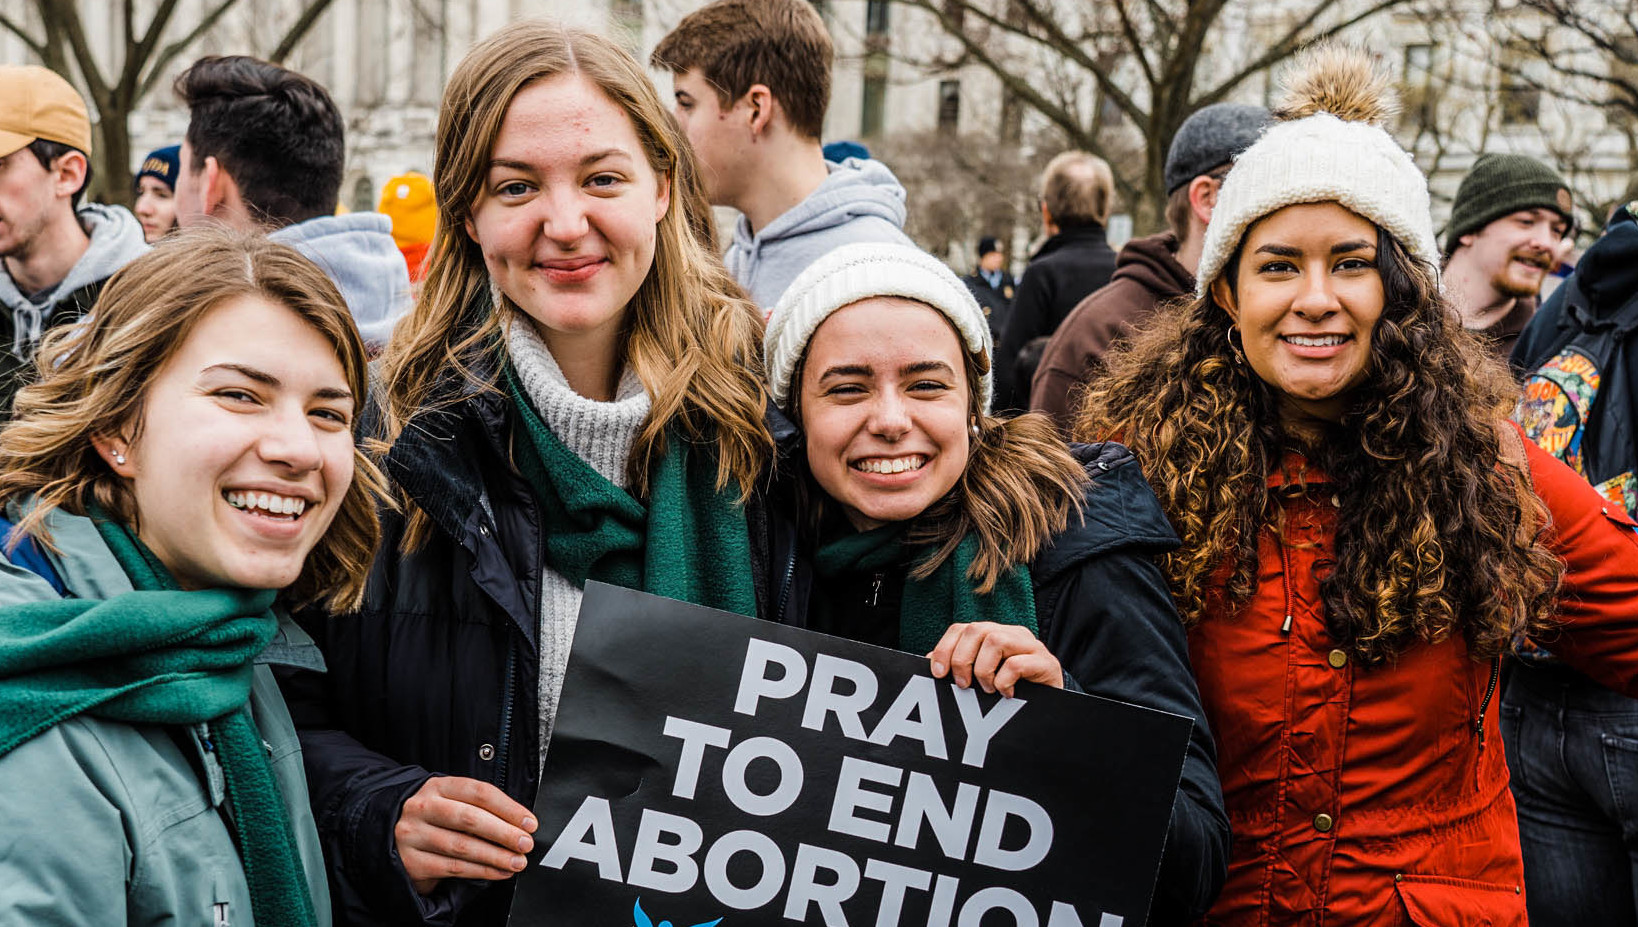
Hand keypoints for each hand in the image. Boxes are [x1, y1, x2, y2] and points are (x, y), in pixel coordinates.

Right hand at [395, 776, 538, 894]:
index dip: (509, 808)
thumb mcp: (450, 801)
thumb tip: (519, 823)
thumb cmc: (432, 819)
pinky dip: (481, 871)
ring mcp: (413, 835)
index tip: (529, 822)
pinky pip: (453, 867)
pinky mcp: (411, 861)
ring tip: (516, 862)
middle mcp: (422, 808)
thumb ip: (478, 808)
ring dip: (496, 856)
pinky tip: (498, 871)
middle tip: (525, 844)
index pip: (479, 792)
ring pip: (463, 846)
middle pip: (471, 819)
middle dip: (504, 833)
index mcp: (438, 786)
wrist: (386, 834)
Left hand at [927, 621, 1063, 697]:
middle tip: (963, 685)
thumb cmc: (1013, 689)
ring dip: (984, 670)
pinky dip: (1004, 681)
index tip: (938, 673)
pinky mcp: (1045, 662)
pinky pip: (1017, 663)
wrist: (1053, 702)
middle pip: (976, 630)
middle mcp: (1011, 633)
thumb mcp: (984, 677)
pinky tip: (1006, 694)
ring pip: (995, 641)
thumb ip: (960, 666)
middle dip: (962, 659)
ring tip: (988, 689)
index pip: (961, 628)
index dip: (944, 648)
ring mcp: (1030, 645)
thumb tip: (929, 662)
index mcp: (992, 634)